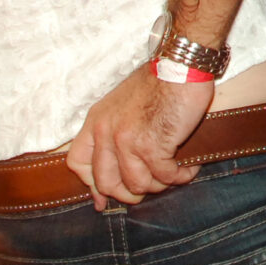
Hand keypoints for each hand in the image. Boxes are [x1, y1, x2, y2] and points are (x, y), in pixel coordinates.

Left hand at [65, 63, 210, 211]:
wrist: (180, 66)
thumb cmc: (158, 82)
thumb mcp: (123, 104)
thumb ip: (114, 131)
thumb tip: (118, 163)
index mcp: (96, 121)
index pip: (77, 163)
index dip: (91, 185)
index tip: (105, 198)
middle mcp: (106, 133)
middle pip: (107, 183)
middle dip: (130, 194)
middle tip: (149, 189)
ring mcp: (128, 141)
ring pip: (138, 185)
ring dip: (160, 184)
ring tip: (174, 172)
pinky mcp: (153, 146)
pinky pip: (165, 176)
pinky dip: (180, 176)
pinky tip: (188, 167)